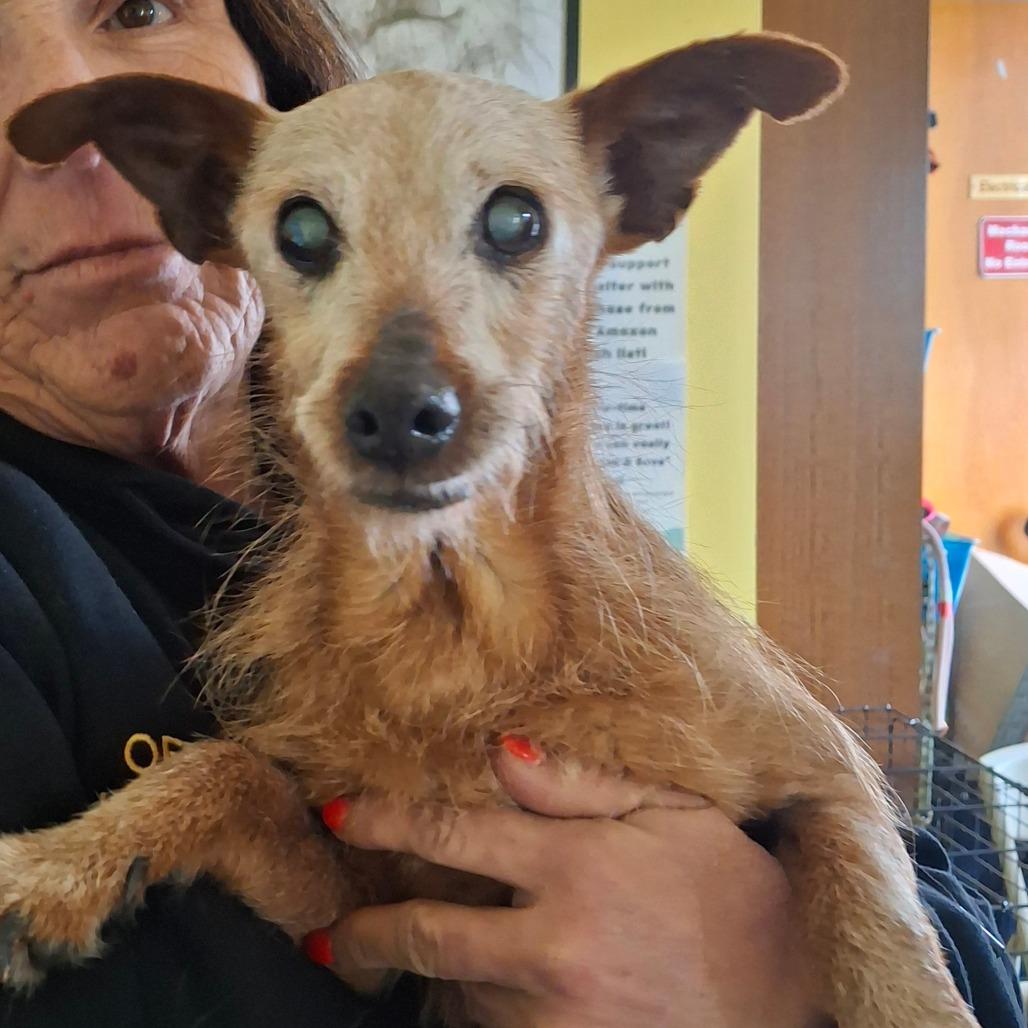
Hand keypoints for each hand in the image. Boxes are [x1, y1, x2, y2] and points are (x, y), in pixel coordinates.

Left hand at [309, 740, 826, 1027]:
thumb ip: (582, 784)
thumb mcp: (675, 815)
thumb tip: (503, 751)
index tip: (341, 816)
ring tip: (444, 958)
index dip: (385, 821)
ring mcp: (555, 1015)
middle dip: (367, 933)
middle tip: (334, 935)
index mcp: (575, 867)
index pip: (452, 833)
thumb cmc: (733, 896)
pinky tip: (500, 996)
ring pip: (459, 993)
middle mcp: (554, 944)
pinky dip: (481, 1017)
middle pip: (426, 935)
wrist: (791, 997)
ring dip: (441, 975)